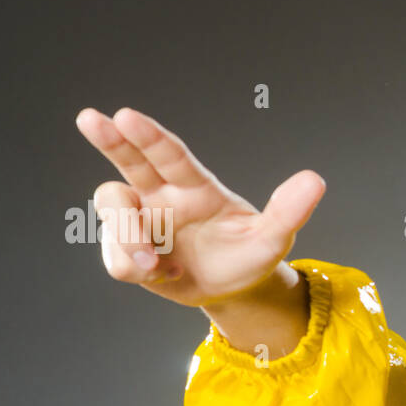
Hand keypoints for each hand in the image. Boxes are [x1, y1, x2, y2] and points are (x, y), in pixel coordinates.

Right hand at [75, 107, 324, 307]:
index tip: (126, 115)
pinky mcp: (129, 253)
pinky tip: (165, 275)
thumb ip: (289, 211)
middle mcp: (162, 196)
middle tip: (90, 118)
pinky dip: (134, 269)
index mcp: (195, 186)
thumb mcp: (273, 239)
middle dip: (109, 140)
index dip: (148, 136)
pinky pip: (117, 257)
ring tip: (153, 264)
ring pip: (113, 214)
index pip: (170, 154)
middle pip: (128, 162)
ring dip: (126, 237)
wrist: (234, 289)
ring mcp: (142, 223)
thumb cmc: (250, 255)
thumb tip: (315, 180)